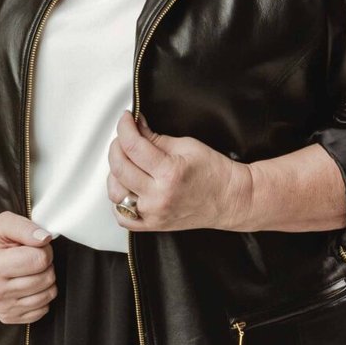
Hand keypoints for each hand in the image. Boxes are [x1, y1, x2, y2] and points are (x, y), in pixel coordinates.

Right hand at [0, 211, 57, 323]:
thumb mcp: (4, 224)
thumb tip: (45, 239)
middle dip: (45, 265)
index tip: (32, 247)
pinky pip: (43, 309)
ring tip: (28, 271)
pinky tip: (26, 285)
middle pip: (46, 278)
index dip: (43, 249)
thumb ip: (26, 228)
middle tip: (30, 258)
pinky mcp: (9, 317)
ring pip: (48, 295)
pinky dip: (40, 296)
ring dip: (44, 280)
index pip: (40, 260)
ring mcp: (3, 307)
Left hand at [106, 110, 252, 232]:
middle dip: (117, 145)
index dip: (125, 127)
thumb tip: (135, 126)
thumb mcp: (186, 146)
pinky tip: (128, 187)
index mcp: (169, 173)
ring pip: (115, 191)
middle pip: (119, 167)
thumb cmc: (214, 173)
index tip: (126, 119)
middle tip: (126, 137)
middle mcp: (158, 197)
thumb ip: (155, 138)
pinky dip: (119, 200)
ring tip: (128, 163)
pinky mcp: (152, 225)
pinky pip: (121, 215)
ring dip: (115, 173)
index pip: (132, 146)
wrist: (230, 199)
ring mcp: (154, 213)